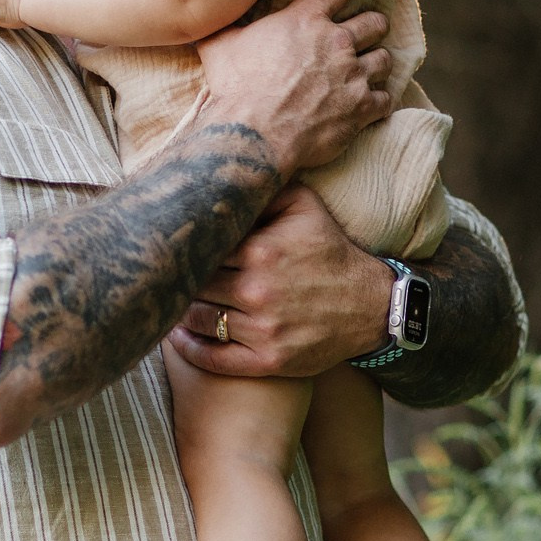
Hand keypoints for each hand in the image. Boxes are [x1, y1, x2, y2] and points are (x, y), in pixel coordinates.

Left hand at [164, 186, 394, 378]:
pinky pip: (212, 358)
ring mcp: (262, 330)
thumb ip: (263, 189)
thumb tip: (221, 179)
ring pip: (197, 320)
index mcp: (260, 251)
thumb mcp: (304, 206)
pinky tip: (180, 337)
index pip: (200, 248)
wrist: (370, 305)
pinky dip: (189, 349)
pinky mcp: (268, 361)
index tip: (176, 248)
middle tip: (169, 276)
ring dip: (181, 312)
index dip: (186, 248)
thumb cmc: (330, 252)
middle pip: (194, 284)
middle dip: (182, 279)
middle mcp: (257, 291)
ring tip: (172, 302)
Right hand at [195, 0, 392, 176]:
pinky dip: (378, 101)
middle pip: (375, 23)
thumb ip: (225, 24)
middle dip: (373, 26)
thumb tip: (206, 11)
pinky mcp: (360, 108)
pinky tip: (369, 105)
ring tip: (368, 70)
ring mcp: (352, 76)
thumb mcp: (220, 46)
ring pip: (384, 60)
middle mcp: (336, 42)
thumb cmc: (234, 89)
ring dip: (376, 63)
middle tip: (367, 32)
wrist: (252, 136)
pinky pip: (384, 99)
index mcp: (305, 20)